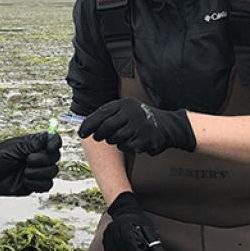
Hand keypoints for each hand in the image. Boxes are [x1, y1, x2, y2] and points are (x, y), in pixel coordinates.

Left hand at [0, 132, 61, 195]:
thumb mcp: (14, 147)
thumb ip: (33, 142)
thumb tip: (49, 135)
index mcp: (35, 144)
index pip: (53, 140)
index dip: (55, 143)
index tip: (50, 148)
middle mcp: (39, 156)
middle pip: (55, 157)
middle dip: (42, 159)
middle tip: (27, 160)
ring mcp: (39, 170)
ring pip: (52, 172)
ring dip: (37, 172)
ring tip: (24, 172)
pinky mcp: (36, 184)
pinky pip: (47, 185)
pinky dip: (35, 183)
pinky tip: (24, 181)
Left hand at [78, 98, 195, 154]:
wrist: (169, 126)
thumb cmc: (143, 120)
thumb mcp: (127, 111)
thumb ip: (110, 115)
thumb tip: (87, 125)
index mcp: (124, 104)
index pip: (101, 113)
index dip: (89, 124)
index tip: (81, 133)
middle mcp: (130, 113)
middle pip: (105, 127)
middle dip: (98, 134)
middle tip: (96, 137)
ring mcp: (137, 125)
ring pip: (114, 138)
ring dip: (114, 140)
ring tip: (124, 136)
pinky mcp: (143, 138)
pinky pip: (125, 146)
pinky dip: (126, 146)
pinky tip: (133, 141)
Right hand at [102, 192, 164, 250]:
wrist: (122, 212)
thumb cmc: (136, 219)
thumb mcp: (147, 226)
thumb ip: (153, 240)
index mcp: (125, 228)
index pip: (130, 243)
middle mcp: (114, 234)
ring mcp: (107, 239)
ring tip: (136, 247)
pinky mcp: (105, 243)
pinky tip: (127, 248)